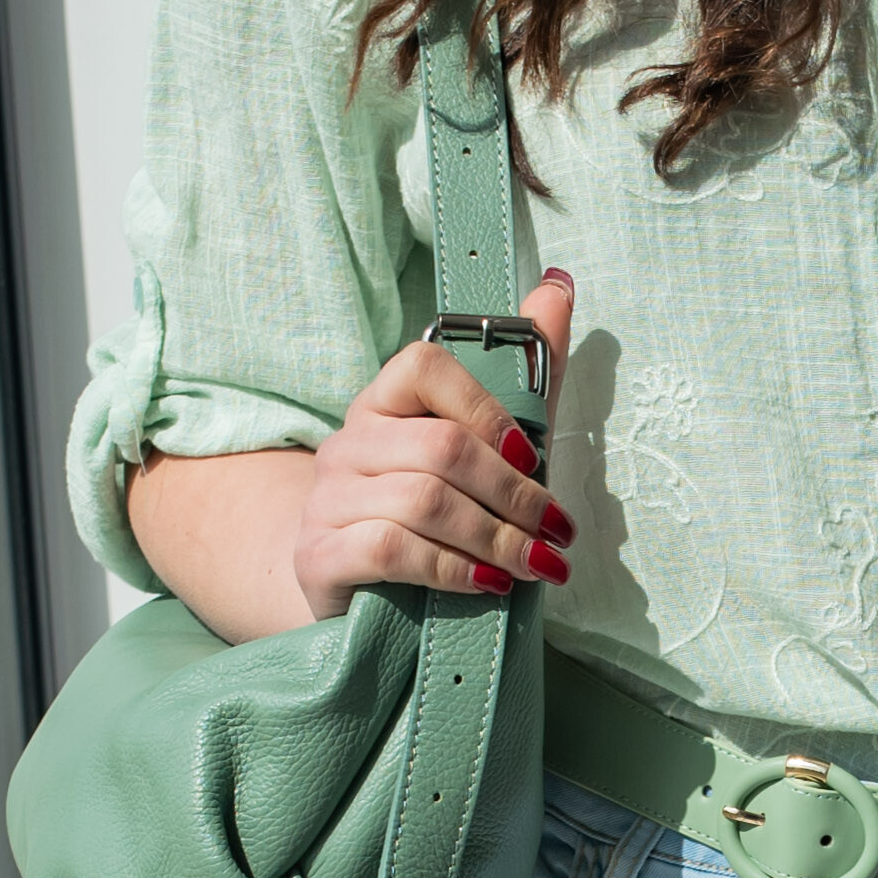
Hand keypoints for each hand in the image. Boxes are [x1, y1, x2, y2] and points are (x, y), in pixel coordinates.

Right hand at [287, 269, 579, 620]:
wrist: (356, 593)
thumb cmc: (433, 517)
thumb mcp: (486, 446)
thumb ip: (525, 370)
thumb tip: (559, 284)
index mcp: (384, 405)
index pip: (425, 368)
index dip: (487, 409)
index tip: (531, 456)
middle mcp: (348, 444)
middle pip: (442, 448)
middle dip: (514, 494)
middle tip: (556, 530)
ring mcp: (326, 500)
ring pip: (424, 502)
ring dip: (496, 538)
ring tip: (537, 563)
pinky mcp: (319, 557)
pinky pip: (393, 550)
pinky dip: (454, 569)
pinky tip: (489, 585)